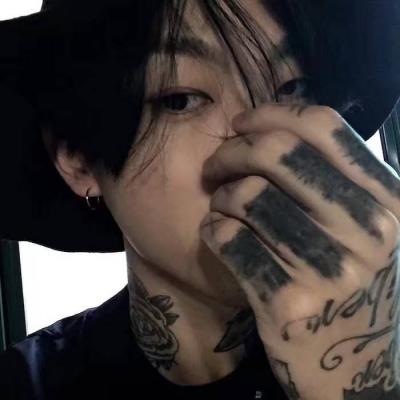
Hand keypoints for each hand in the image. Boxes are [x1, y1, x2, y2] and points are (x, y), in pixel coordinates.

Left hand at [199, 103, 399, 399]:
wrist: (352, 367)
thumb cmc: (349, 284)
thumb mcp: (363, 229)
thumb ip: (333, 179)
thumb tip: (273, 128)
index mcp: (389, 201)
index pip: (323, 126)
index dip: (272, 114)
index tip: (241, 122)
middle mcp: (367, 230)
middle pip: (276, 153)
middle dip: (232, 151)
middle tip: (216, 166)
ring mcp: (328, 269)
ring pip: (246, 195)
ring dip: (221, 196)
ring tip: (222, 207)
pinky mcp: (286, 301)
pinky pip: (228, 237)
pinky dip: (213, 229)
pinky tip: (218, 234)